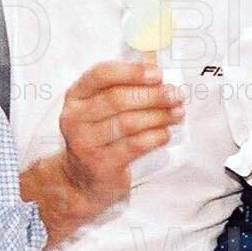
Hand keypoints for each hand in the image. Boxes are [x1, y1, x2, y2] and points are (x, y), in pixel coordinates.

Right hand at [57, 61, 184, 209]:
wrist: (82, 178)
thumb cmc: (98, 135)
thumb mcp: (99, 109)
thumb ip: (123, 90)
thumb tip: (160, 80)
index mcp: (76, 96)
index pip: (101, 75)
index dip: (132, 72)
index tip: (158, 74)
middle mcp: (75, 118)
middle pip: (118, 99)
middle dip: (152, 96)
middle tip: (175, 95)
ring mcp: (85, 143)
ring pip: (128, 123)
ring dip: (158, 116)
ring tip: (177, 113)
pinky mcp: (101, 164)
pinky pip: (134, 146)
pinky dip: (154, 137)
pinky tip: (165, 133)